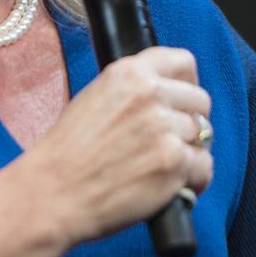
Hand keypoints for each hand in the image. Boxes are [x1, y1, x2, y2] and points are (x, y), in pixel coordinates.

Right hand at [24, 46, 212, 247]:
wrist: (51, 194)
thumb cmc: (66, 154)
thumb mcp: (94, 99)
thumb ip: (132, 91)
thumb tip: (167, 97)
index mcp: (128, 74)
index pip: (182, 62)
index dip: (187, 84)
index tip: (183, 101)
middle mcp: (149, 94)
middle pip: (200, 101)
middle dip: (191, 123)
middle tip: (171, 142)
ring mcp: (164, 129)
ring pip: (204, 136)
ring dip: (190, 153)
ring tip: (164, 169)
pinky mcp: (173, 163)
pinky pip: (204, 167)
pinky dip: (193, 181)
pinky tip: (172, 187)